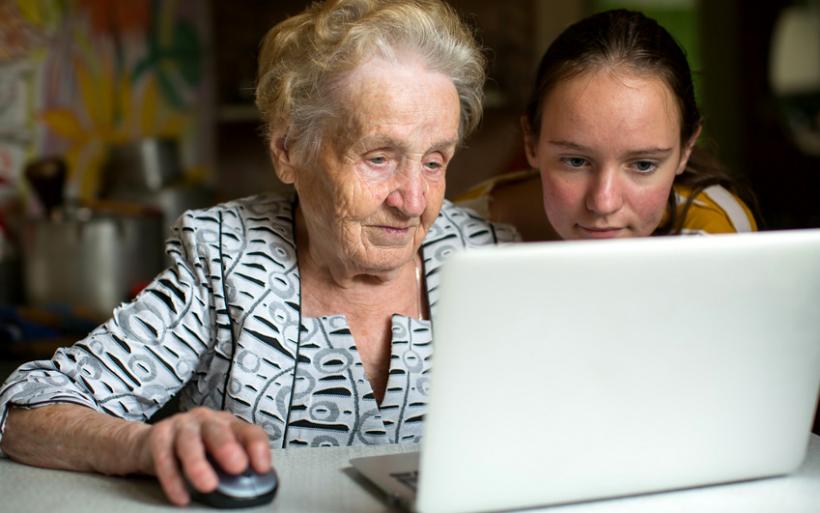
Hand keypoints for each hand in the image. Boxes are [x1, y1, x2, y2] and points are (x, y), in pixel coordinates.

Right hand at [136, 407, 271, 505]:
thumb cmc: (194, 448)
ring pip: (189, 442)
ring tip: (208, 485)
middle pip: (217, 431)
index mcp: (227, 423)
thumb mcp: (217, 453)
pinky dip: (172, 479)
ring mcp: (181, 425)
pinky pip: (164, 457)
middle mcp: (206, 420)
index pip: (248, 431)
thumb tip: (254, 483)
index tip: (263, 468)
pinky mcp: (159, 436)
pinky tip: (181, 495)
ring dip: (198, 464)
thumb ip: (234, 463)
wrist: (151, 443)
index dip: (257, 447)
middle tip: (238, 467)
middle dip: (228, 447)